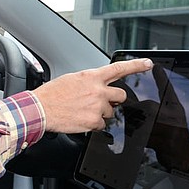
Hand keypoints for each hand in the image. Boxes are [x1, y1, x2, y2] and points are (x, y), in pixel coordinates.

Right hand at [34, 58, 152, 133]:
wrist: (40, 109)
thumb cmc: (52, 94)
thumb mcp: (72, 79)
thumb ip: (89, 82)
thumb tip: (97, 86)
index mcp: (92, 76)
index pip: (120, 68)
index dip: (137, 66)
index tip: (148, 63)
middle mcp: (98, 90)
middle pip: (120, 96)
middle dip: (114, 100)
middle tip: (100, 102)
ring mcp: (97, 106)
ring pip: (110, 112)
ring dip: (100, 113)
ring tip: (82, 111)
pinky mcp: (94, 121)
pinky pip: (101, 125)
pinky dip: (93, 124)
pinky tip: (80, 119)